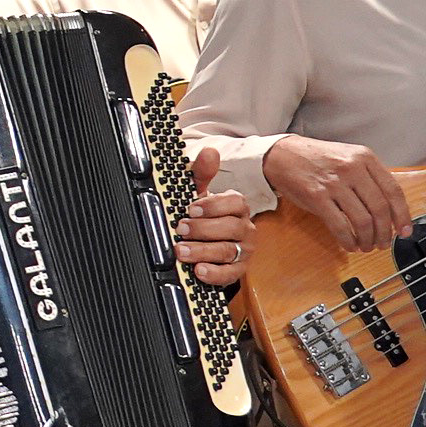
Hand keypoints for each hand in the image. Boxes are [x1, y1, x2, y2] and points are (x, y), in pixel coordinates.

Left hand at [175, 151, 253, 290]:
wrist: (206, 243)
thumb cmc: (203, 216)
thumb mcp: (200, 195)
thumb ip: (202, 174)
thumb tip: (209, 152)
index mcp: (237, 207)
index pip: (235, 203)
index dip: (213, 206)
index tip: (192, 208)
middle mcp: (245, 228)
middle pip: (231, 228)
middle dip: (203, 229)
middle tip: (180, 229)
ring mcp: (243, 251)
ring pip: (228, 251)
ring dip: (203, 251)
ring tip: (182, 251)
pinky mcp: (238, 271)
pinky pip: (230, 274)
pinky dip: (214, 274)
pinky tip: (199, 270)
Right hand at [264, 135, 408, 250]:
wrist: (282, 155)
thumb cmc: (317, 159)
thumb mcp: (349, 158)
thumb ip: (369, 178)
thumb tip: (390, 210)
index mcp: (365, 158)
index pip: (394, 191)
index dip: (403, 215)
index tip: (405, 231)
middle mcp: (352, 168)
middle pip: (380, 209)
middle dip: (385, 233)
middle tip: (383, 243)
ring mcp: (335, 183)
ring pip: (363, 220)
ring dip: (367, 240)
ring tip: (366, 246)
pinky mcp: (317, 197)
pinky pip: (340, 226)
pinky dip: (348, 241)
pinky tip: (349, 245)